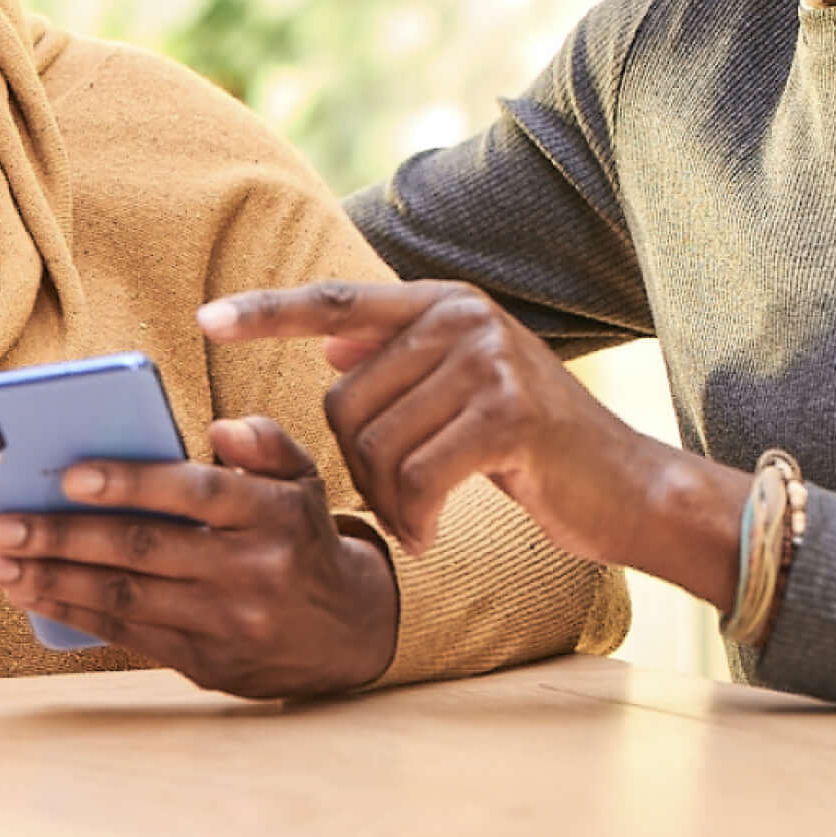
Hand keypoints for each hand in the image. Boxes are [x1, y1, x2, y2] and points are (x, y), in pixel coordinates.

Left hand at [0, 417, 400, 699]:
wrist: (349, 632)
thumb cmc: (300, 537)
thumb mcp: (302, 480)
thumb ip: (265, 444)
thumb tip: (220, 430)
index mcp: (273, 514)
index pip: (196, 492)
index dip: (131, 483)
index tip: (69, 476)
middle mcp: (252, 571)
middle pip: (145, 550)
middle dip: (64, 537)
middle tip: (3, 525)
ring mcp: (229, 624)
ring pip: (127, 598)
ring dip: (53, 580)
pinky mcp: (208, 665)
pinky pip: (130, 636)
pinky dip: (76, 614)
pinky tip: (32, 594)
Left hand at [203, 281, 744, 605]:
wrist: (627, 487)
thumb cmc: (533, 449)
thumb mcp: (465, 391)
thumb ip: (402, 364)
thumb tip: (331, 347)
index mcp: (442, 304)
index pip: (333, 303)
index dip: (267, 314)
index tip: (208, 322)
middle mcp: (462, 318)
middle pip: (346, 400)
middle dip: (360, 466)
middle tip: (403, 499)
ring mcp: (488, 361)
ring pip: (376, 443)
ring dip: (390, 501)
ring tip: (423, 518)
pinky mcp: (507, 416)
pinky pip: (418, 476)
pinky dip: (417, 518)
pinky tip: (435, 534)